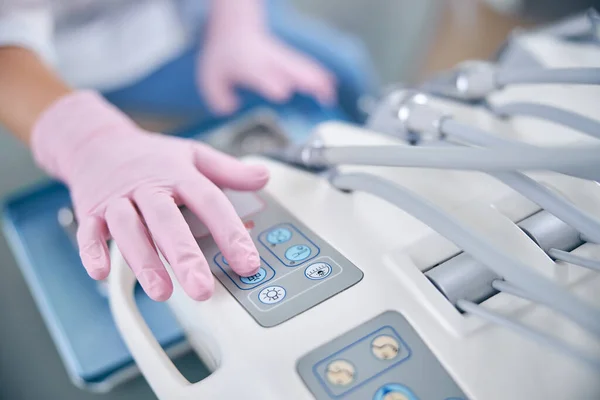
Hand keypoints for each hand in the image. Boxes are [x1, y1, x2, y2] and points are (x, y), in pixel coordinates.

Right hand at [31, 91, 268, 300]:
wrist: (97, 142)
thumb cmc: (152, 156)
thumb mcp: (193, 154)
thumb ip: (228, 170)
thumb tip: (263, 177)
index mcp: (178, 174)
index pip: (210, 203)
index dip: (230, 233)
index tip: (247, 263)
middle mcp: (149, 188)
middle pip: (168, 222)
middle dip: (185, 257)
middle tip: (202, 288)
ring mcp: (117, 200)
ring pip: (130, 230)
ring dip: (144, 262)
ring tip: (162, 292)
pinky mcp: (91, 212)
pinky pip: (89, 232)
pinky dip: (92, 252)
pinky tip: (101, 274)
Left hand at [198, 20, 336, 114]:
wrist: (234, 29)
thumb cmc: (224, 55)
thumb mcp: (210, 77)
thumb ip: (218, 97)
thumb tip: (231, 109)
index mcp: (251, 66)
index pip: (264, 75)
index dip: (273, 84)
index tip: (282, 92)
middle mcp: (270, 61)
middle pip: (292, 70)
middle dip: (307, 82)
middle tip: (322, 97)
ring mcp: (282, 59)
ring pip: (305, 68)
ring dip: (319, 82)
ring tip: (330, 97)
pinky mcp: (289, 60)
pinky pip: (309, 67)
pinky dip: (321, 77)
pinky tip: (330, 88)